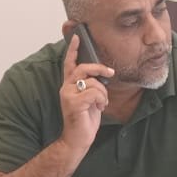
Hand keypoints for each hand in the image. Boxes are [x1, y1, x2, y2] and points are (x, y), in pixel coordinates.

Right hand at [60, 35, 113, 152]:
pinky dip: (102, 100)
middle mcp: (66, 88)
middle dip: (99, 68)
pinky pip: (94, 92)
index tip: (78, 37)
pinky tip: (100, 107)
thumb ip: (91, 86)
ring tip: (102, 103)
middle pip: (83, 68)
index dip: (73, 50)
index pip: (69, 63)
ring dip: (103, 93)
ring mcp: (68, 95)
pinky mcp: (74, 103)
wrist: (77, 140)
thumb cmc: (85, 119)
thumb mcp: (90, 99)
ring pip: (92, 82)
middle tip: (111, 73)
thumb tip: (103, 75)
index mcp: (69, 85)